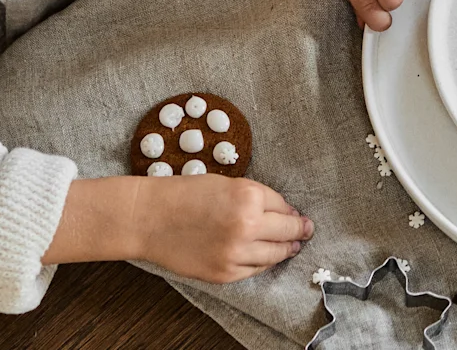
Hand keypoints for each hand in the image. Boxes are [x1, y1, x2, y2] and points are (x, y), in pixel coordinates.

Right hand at [43, 174, 313, 283]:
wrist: (149, 218)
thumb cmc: (184, 193)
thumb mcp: (226, 183)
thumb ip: (255, 197)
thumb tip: (284, 212)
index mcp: (248, 197)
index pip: (284, 206)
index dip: (291, 210)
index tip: (298, 214)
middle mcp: (246, 226)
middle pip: (287, 232)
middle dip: (300, 231)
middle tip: (307, 230)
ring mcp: (235, 254)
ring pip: (275, 255)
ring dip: (286, 249)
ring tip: (292, 246)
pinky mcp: (224, 273)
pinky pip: (254, 270)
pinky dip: (262, 263)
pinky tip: (265, 257)